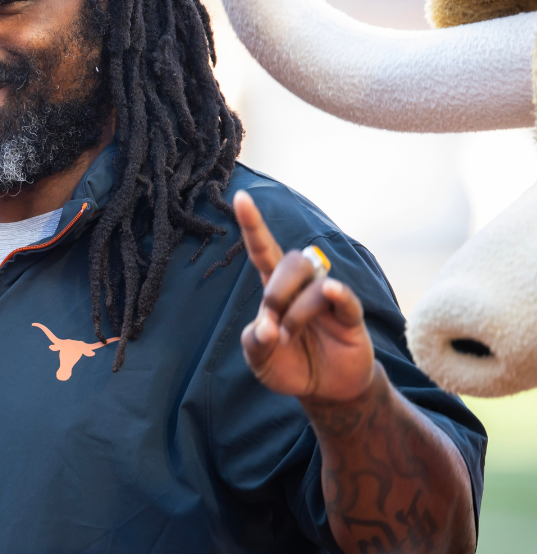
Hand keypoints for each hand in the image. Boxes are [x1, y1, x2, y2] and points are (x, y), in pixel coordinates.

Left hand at [233, 191, 374, 401]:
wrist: (325, 391)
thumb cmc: (289, 365)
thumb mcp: (260, 359)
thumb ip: (255, 343)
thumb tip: (266, 328)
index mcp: (275, 290)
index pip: (263, 249)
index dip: (253, 224)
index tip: (240, 197)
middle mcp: (302, 287)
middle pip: (290, 262)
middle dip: (275, 294)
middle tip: (272, 328)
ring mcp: (328, 299)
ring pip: (314, 281)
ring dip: (296, 311)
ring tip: (290, 337)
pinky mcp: (350, 316)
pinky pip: (344, 296)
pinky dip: (337, 294)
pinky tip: (331, 293)